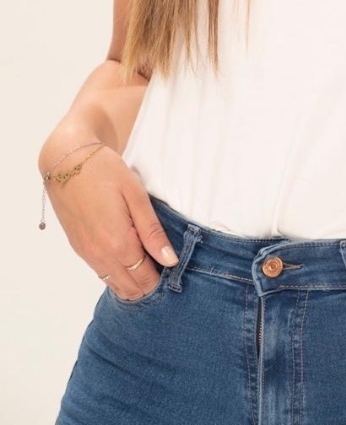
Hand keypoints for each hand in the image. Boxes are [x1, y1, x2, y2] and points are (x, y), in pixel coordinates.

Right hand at [41, 140, 178, 299]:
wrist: (67, 161)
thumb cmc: (105, 172)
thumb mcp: (136, 196)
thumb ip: (152, 232)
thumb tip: (170, 261)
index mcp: (118, 244)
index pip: (145, 280)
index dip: (161, 280)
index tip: (173, 267)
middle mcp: (100, 256)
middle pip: (130, 288)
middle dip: (148, 284)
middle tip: (164, 265)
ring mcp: (87, 253)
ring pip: (114, 284)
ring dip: (132, 282)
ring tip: (149, 262)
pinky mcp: (78, 247)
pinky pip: (101, 272)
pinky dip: (116, 274)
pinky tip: (128, 259)